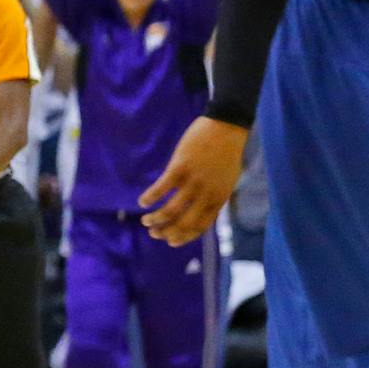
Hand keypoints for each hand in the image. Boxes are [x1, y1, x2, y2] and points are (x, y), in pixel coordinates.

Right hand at [139, 116, 247, 244]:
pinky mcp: (180, 166)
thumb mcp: (226, 179)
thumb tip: (201, 209)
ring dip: (156, 219)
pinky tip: (142, 201)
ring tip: (145, 221)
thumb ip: (214, 195)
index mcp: (219, 198)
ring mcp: (193, 180)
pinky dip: (150, 197)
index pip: (200, 226)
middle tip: (153, 233)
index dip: (183, 237)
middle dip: (166, 231)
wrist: (226, 126)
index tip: (170, 241)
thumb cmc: (226, 151)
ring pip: (171, 209)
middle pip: (183, 222)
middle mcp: (206, 193)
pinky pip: (162, 188)